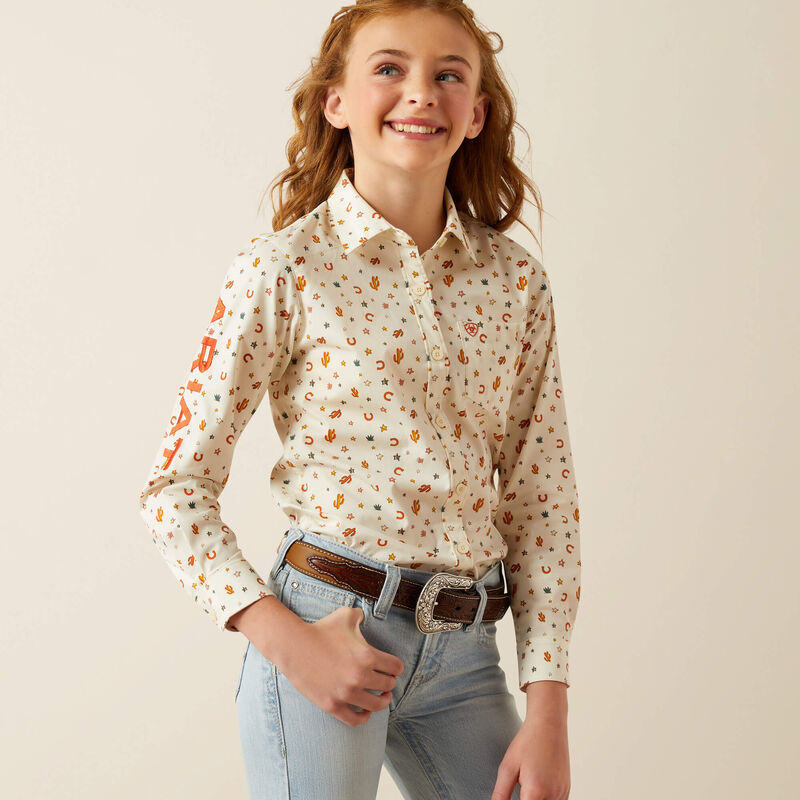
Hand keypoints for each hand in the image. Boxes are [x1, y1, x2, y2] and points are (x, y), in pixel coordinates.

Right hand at [279, 605, 404, 726]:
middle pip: (388, 686)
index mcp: (367, 656)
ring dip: (382, 701)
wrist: (294, 646)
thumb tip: (366, 616)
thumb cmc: (321, 629)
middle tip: (386, 680)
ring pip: (376, 705)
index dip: (396, 667)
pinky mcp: (333, 706)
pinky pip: (356, 720)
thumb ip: (362, 615)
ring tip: (382, 697)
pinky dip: (364, 717)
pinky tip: (365, 711)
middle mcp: (360, 677)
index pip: (396, 668)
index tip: (393, 668)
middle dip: (389, 682)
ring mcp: (346, 694)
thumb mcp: (346, 615)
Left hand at [491, 713, 569, 799]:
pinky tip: (537, 787)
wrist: (548, 724)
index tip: (516, 793)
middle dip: (525, 799)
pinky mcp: (566, 790)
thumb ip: (501, 794)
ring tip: (527, 784)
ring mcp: (562, 793)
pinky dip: (545, 798)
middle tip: (520, 786)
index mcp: (536, 792)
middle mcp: (553, 796)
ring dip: (535, 799)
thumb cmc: (527, 743)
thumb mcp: (507, 767)